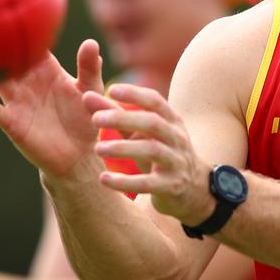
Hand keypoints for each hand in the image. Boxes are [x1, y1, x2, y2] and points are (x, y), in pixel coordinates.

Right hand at [0, 39, 104, 180]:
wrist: (79, 155)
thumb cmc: (85, 119)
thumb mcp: (90, 91)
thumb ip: (89, 68)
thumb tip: (91, 42)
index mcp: (47, 71)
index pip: (32, 47)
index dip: (24, 32)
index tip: (14, 11)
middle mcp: (28, 83)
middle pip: (9, 60)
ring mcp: (18, 102)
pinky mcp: (13, 123)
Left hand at [86, 83, 213, 224]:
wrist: (193, 190)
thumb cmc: (158, 152)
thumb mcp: (140, 132)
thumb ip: (115, 114)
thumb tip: (86, 95)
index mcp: (171, 120)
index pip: (155, 101)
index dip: (134, 93)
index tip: (111, 90)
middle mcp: (177, 138)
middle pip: (153, 123)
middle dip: (123, 119)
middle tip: (95, 119)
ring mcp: (176, 162)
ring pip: (152, 151)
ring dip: (122, 148)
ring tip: (97, 149)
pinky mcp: (171, 187)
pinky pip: (148, 183)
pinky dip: (125, 182)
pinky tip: (104, 179)